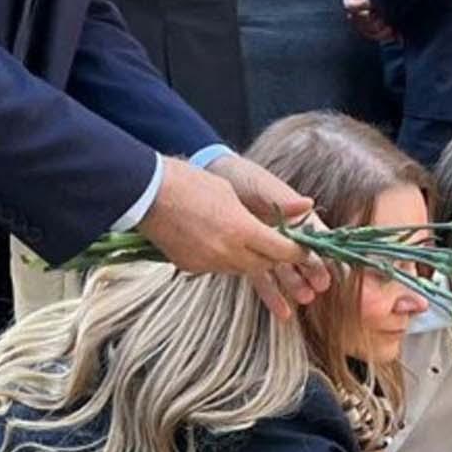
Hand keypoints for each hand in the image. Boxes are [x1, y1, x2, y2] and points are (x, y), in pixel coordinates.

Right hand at [138, 154, 323, 284]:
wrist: (145, 192)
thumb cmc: (189, 183)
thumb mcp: (230, 191)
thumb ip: (263, 209)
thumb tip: (302, 208)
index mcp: (241, 229)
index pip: (281, 250)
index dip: (297, 253)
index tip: (306, 252)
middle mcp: (228, 252)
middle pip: (263, 264)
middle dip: (274, 258)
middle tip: (280, 250)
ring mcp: (208, 263)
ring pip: (240, 268)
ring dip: (249, 259)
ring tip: (248, 245)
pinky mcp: (191, 267)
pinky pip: (217, 267)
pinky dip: (224, 259)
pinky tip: (217, 244)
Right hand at [336, 0, 394, 42]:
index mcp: (351, 0)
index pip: (351, 6)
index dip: (364, 5)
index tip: (375, 1)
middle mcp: (355, 15)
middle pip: (361, 23)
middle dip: (375, 19)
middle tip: (387, 13)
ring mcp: (366, 26)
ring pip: (370, 32)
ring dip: (382, 29)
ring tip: (391, 22)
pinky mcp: (377, 33)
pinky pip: (378, 39)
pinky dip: (387, 35)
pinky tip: (395, 30)